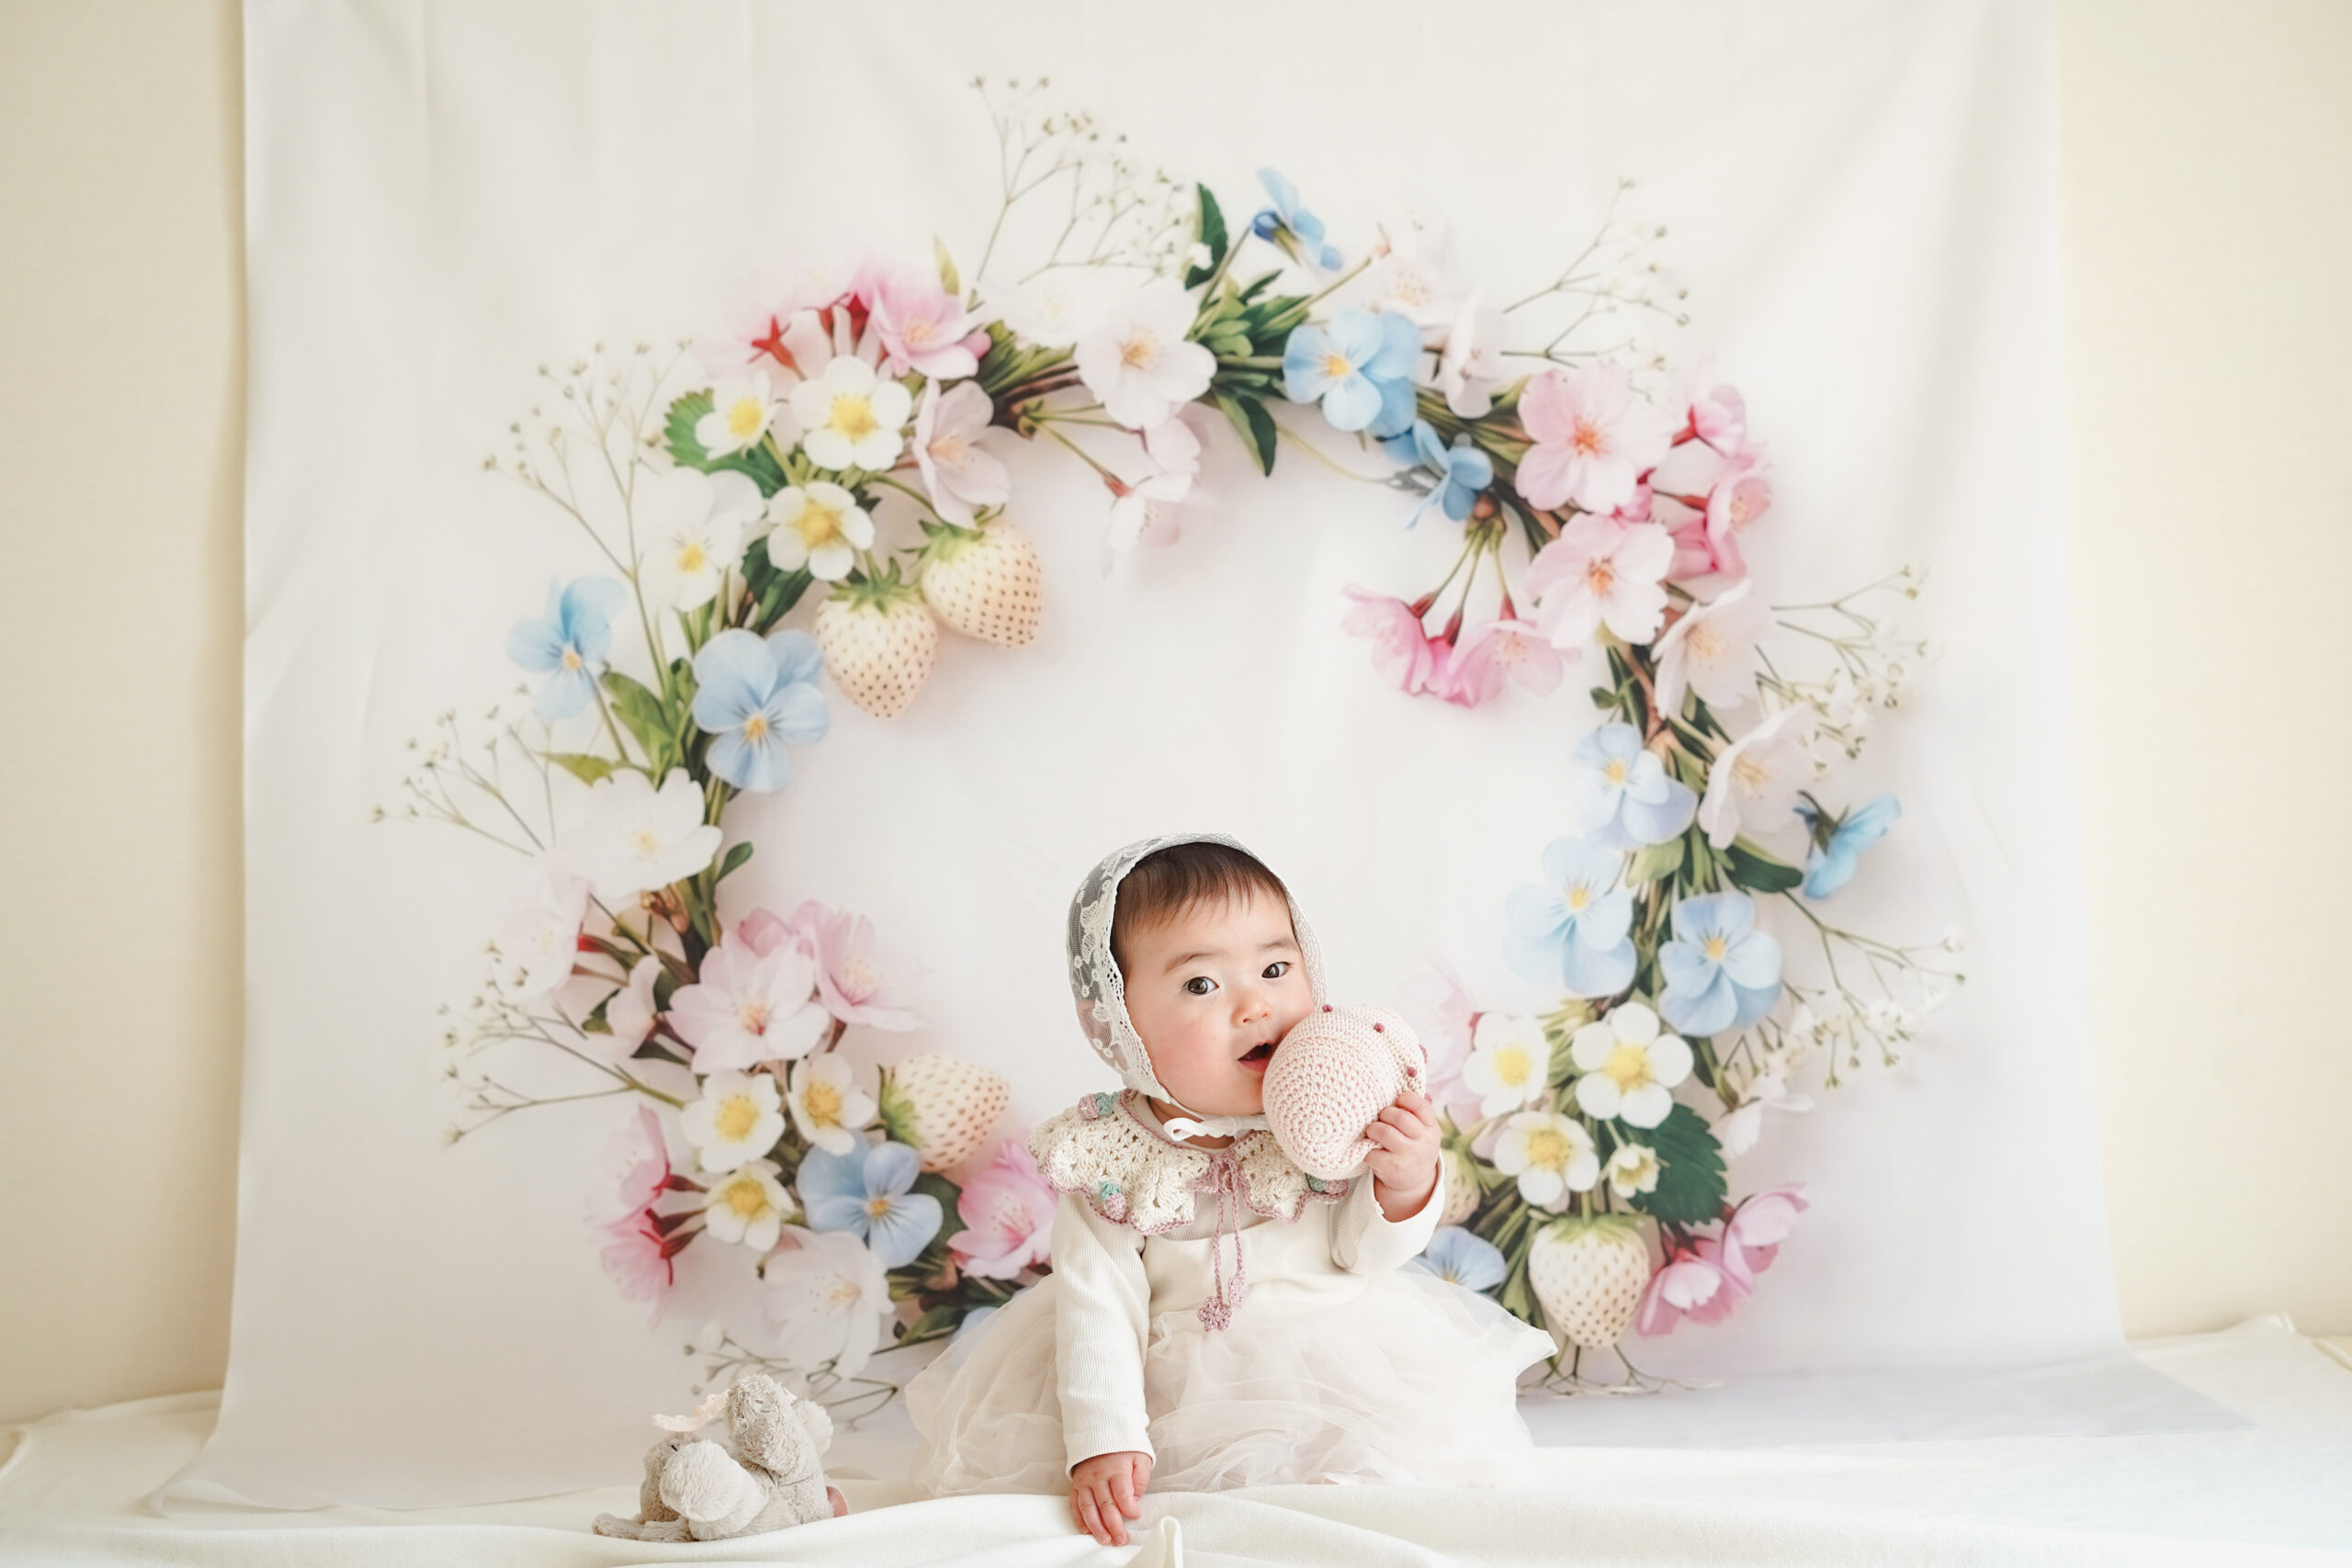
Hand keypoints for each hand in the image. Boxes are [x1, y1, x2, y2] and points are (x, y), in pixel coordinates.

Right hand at [1069, 1450, 1150, 1545]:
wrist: (1100, 1432)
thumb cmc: (1124, 1449)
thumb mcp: (1140, 1458)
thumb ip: (1140, 1479)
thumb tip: (1134, 1500)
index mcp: (1117, 1469)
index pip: (1122, 1493)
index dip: (1129, 1508)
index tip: (1136, 1516)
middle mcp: (1098, 1476)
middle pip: (1105, 1505)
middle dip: (1114, 1525)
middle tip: (1121, 1540)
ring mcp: (1085, 1481)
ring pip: (1088, 1507)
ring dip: (1096, 1526)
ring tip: (1105, 1540)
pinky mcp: (1076, 1484)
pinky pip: (1075, 1504)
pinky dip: (1079, 1519)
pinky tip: (1086, 1531)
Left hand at [1363, 1088, 1440, 1220]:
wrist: (1415, 1182)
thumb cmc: (1414, 1145)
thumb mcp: (1423, 1130)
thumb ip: (1415, 1112)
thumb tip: (1402, 1083)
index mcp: (1431, 1128)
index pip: (1421, 1106)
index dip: (1406, 1099)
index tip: (1397, 1100)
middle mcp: (1423, 1142)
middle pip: (1400, 1118)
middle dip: (1385, 1114)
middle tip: (1381, 1117)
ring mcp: (1408, 1156)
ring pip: (1385, 1133)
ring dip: (1373, 1129)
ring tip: (1372, 1130)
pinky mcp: (1393, 1169)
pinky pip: (1373, 1153)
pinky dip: (1367, 1150)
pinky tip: (1370, 1150)